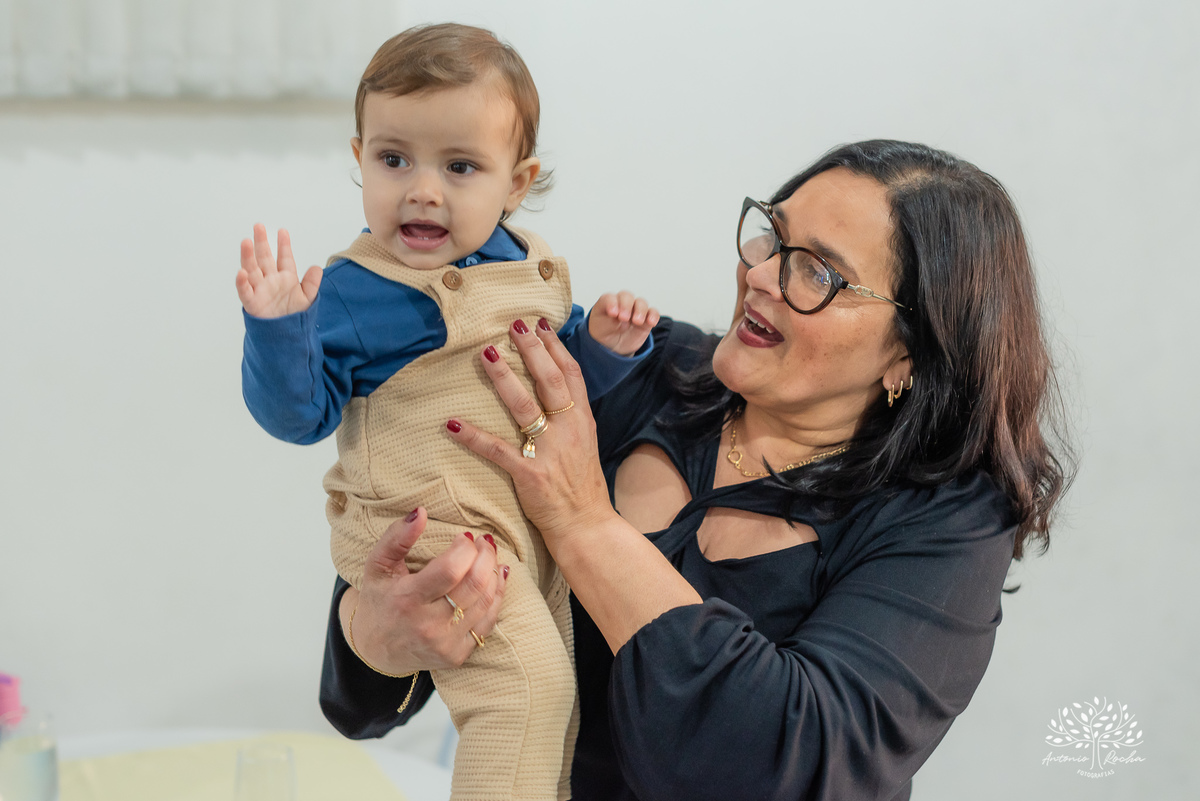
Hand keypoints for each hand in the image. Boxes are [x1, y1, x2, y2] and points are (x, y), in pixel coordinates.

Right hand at [236, 223, 321, 317]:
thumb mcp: (307, 299)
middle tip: (258, 226)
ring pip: (252, 270)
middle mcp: (271, 281)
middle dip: (261, 243)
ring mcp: (260, 290)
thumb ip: (312, 284)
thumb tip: (317, 268)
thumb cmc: (295, 316)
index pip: (284, 258)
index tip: (283, 231)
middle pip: (264, 258)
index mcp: (286, 278)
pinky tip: (242, 272)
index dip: (283, 245)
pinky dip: (242, 282)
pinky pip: (245, 291)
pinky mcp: (253, 303)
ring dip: (248, 256)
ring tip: (246, 241)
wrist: (286, 336)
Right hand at [339, 508, 508, 673]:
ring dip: (494, 572)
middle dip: (486, 556)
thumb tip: (420, 512)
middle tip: (484, 541)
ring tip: (490, 555)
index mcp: (406, 600)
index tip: (464, 536)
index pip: (450, 570)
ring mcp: (445, 644)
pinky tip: (498, 576)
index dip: (465, 548)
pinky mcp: (457, 655)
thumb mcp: (377, 566)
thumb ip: (396, 537)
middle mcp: (427, 626)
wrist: (376, 650)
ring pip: (485, 601)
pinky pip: (488, 622)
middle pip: (474, 585)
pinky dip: (497, 595)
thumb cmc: (380, 600)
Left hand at [446, 318, 623, 549]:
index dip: (555, 347)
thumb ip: (570, 417)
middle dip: (532, 350)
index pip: (570, 374)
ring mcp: (548, 451)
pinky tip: (453, 423)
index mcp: (582, 420)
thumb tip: (554, 392)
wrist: (587, 524)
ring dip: (504, 378)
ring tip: (488, 354)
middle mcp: (568, 430)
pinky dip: (473, 437)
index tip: (540, 325)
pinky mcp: (528, 473)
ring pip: (524, 406)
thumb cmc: (582, 486)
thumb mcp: (585, 444)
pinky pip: (497, 450)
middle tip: (514, 325)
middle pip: (549, 381)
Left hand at [587, 291, 659, 355]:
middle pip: (626, 297)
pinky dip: (653, 316)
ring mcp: (635, 310)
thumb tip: (618, 320)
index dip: (612, 303)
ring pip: (641, 303)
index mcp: (607, 303)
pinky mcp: (646, 319)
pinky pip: (653, 313)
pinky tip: (651, 322)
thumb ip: (607, 324)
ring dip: (640, 310)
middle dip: (626, 305)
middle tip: (624, 318)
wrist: (613, 347)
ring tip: (637, 322)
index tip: (613, 313)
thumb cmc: (603, 334)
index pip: (609, 298)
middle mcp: (622, 303)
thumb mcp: (600, 331)